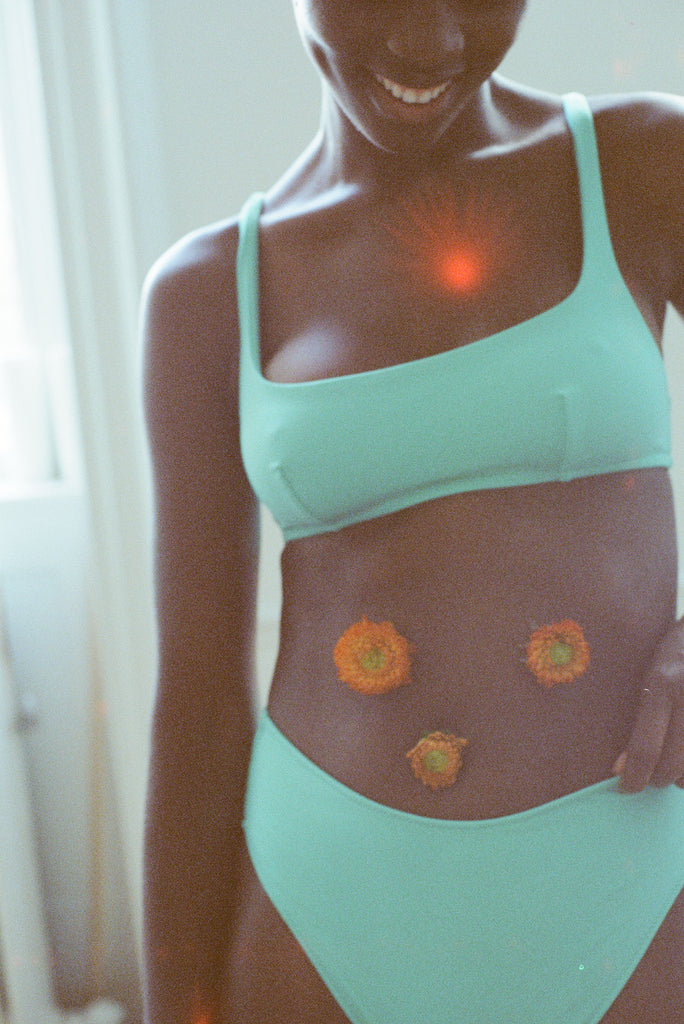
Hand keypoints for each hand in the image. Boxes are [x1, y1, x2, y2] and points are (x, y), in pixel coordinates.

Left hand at [613, 619, 683, 791]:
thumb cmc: (677, 648)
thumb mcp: (652, 667)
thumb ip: (642, 710)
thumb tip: (622, 765)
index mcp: (662, 684)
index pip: (645, 747)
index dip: (634, 777)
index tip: (627, 786)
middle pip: (671, 764)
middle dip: (657, 778)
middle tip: (651, 778)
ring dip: (681, 778)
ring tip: (673, 770)